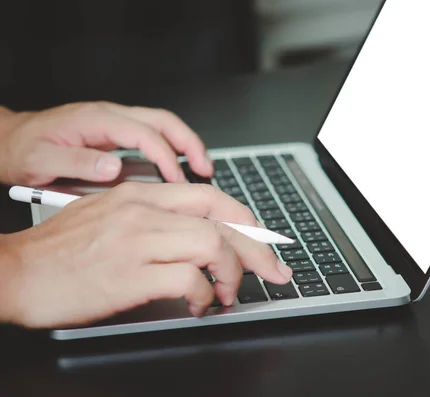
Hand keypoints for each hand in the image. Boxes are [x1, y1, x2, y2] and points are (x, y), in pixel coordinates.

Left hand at [0, 102, 212, 185]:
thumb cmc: (22, 150)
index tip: (177, 180)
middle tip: (205, 168)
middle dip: (189, 143)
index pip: (143, 133)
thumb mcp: (40, 159)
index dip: (165, 157)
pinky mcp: (114, 134)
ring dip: (185, 145)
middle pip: (163, 121)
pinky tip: (177, 169)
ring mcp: (114, 123)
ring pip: (162, 126)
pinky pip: (152, 136)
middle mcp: (110, 116)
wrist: (9, 141)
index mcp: (95, 120)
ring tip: (201, 168)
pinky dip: (171, 150)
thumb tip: (114, 168)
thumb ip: (77, 162)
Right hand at [0, 182, 292, 328]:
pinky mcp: (130, 275)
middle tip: (275, 271)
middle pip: (223, 220)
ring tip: (230, 293)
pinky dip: (204, 295)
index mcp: (141, 194)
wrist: (14, 271)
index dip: (246, 220)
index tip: (262, 240)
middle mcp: (144, 210)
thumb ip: (153, 219)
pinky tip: (199, 305)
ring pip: (213, 244)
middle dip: (258, 248)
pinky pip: (189, 279)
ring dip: (233, 272)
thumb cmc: (60, 251)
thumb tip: (196, 239)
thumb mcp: (108, 216)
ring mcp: (138, 240)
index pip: (212, 198)